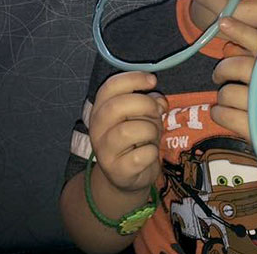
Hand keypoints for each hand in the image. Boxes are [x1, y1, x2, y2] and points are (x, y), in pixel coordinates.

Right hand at [89, 71, 167, 193]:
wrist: (126, 177)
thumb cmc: (135, 140)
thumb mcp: (142, 116)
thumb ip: (150, 103)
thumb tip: (159, 101)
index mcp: (100, 110)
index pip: (110, 87)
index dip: (133, 78)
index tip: (153, 80)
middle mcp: (97, 129)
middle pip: (118, 106)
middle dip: (145, 104)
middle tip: (156, 112)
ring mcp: (104, 151)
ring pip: (129, 131)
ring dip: (150, 130)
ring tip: (152, 136)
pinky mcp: (117, 171)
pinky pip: (141, 155)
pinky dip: (152, 152)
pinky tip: (149, 154)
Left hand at [211, 17, 256, 160]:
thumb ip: (254, 59)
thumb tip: (227, 45)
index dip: (240, 30)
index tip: (223, 21)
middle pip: (234, 66)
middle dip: (220, 71)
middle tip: (219, 77)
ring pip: (225, 92)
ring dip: (222, 97)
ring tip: (231, 102)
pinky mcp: (254, 127)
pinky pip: (221, 113)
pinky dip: (218, 113)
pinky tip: (228, 115)